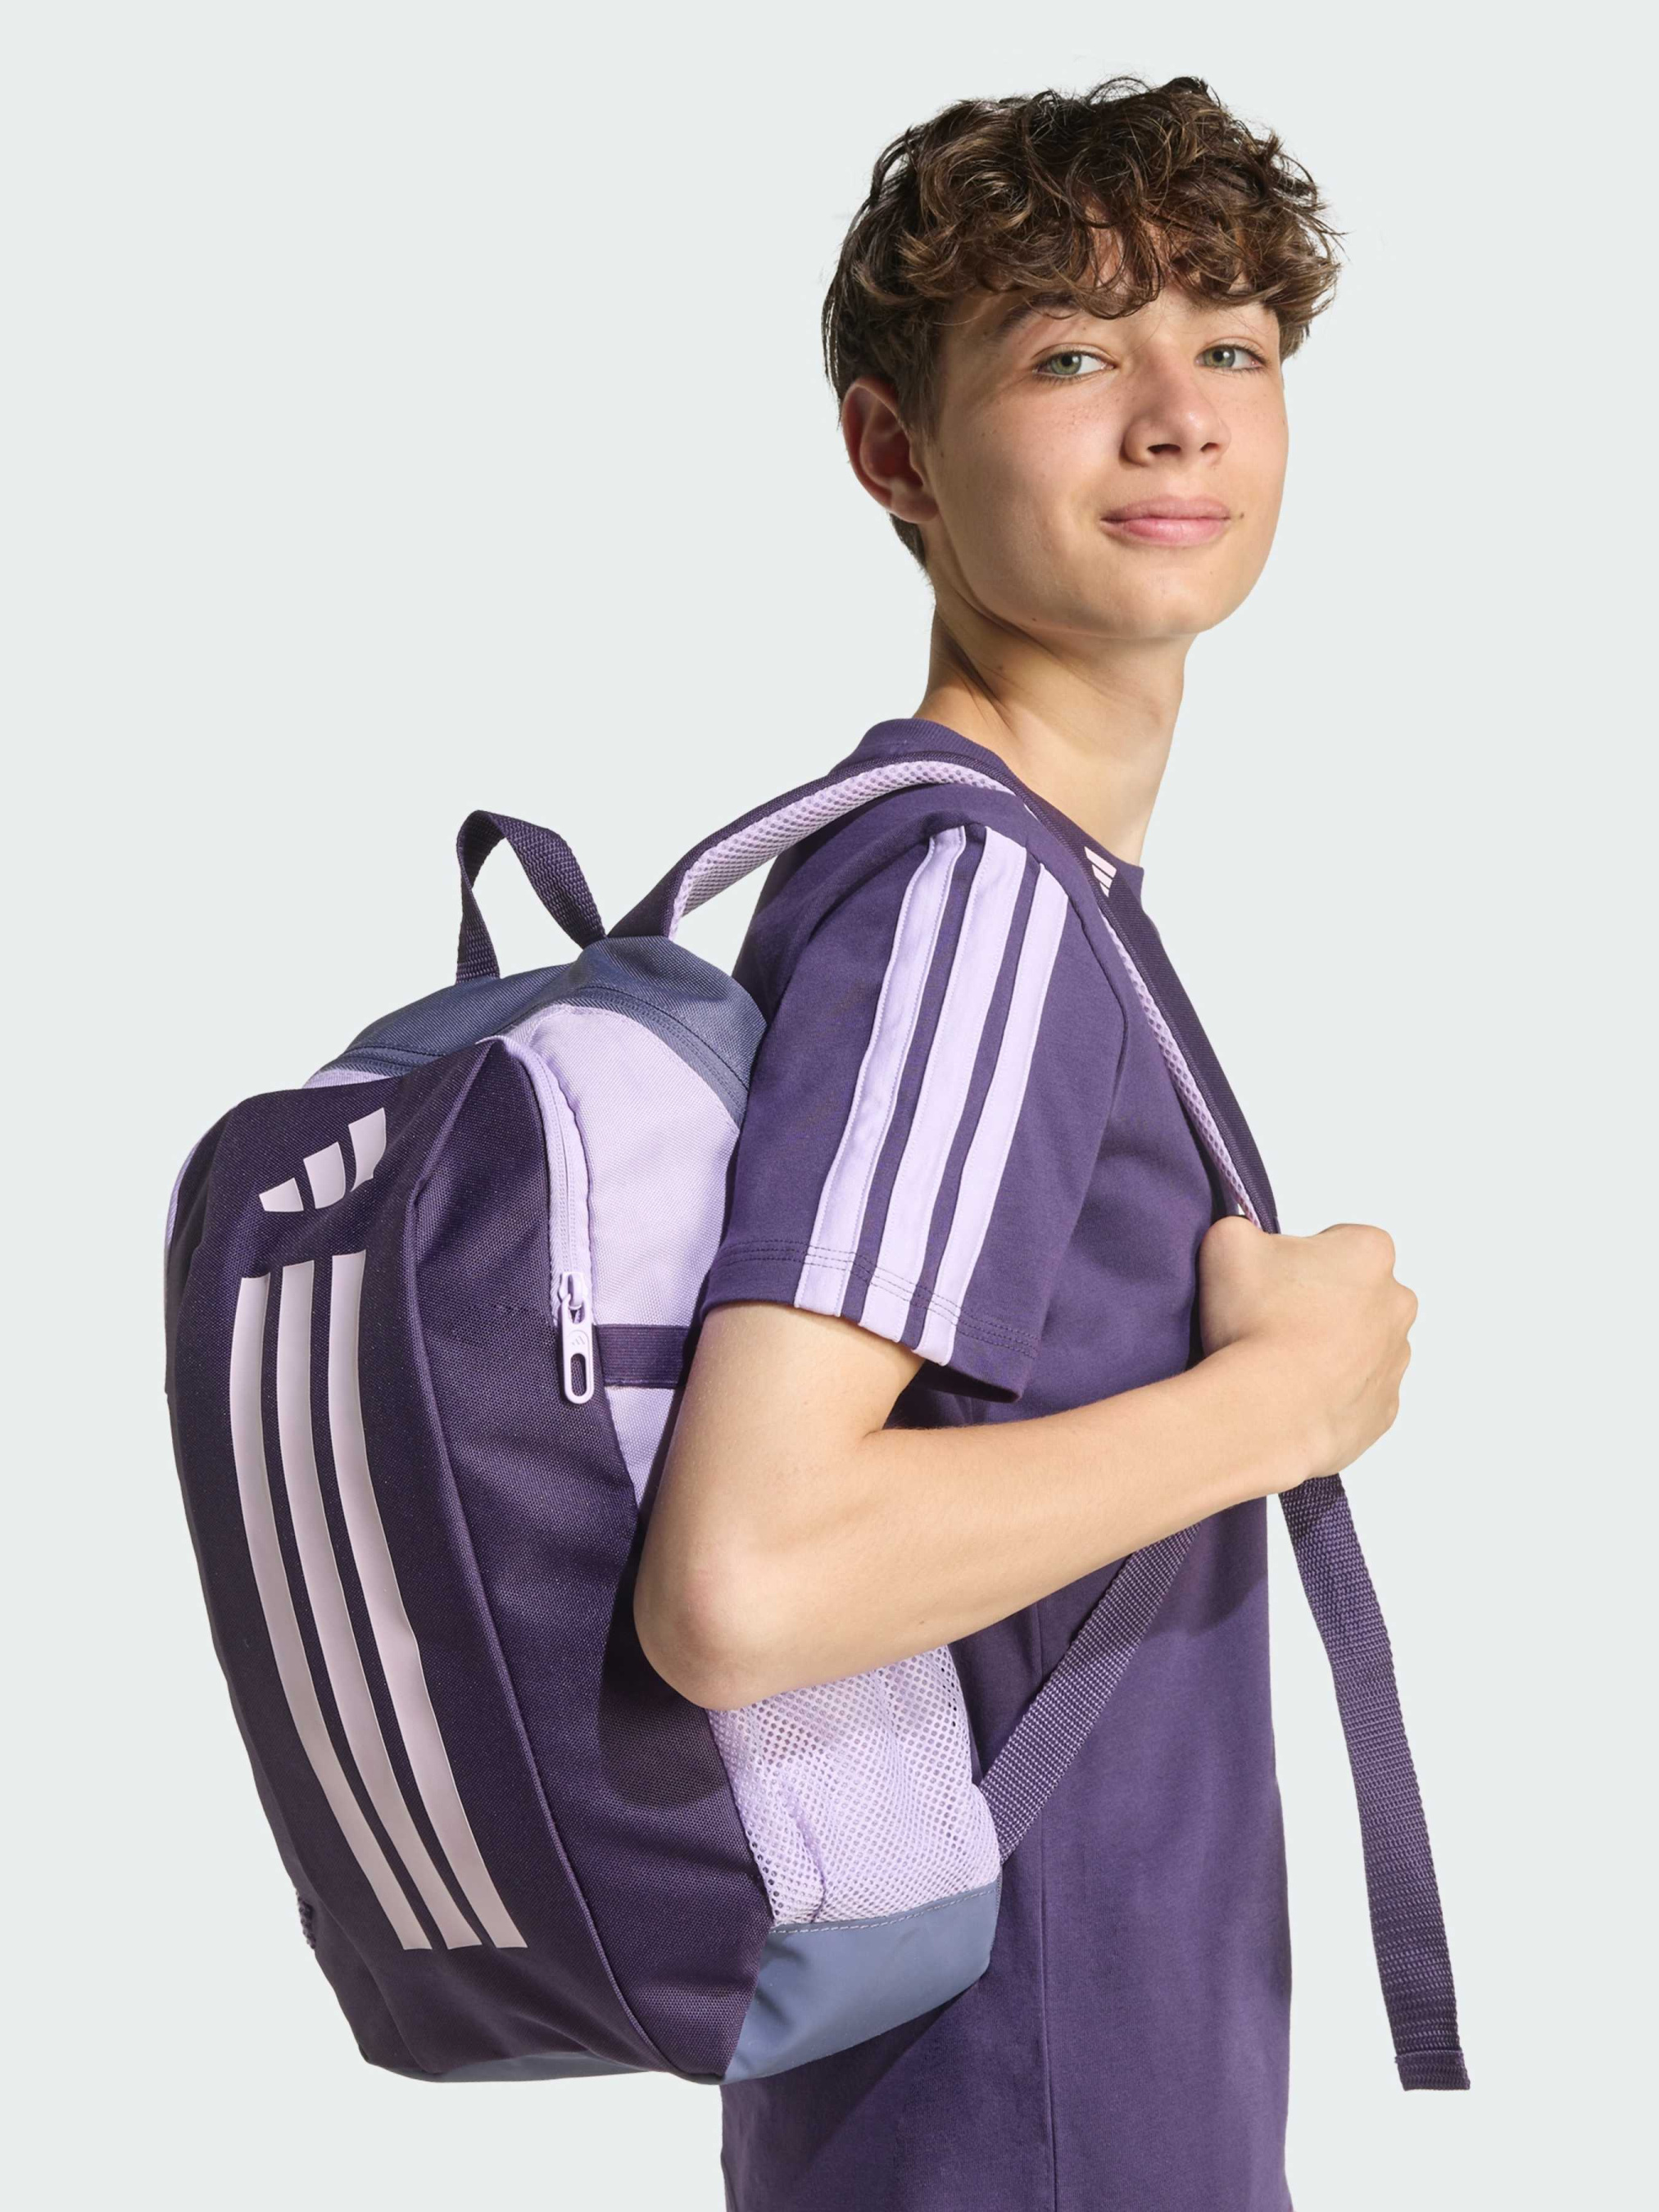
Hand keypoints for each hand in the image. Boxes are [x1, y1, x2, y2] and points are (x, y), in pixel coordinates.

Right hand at [1197, 1217, 1417, 1480]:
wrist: (1266, 1411)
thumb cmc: (1255, 1324)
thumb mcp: (1227, 1241)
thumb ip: (1241, 1227)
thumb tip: (1244, 1240)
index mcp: (1370, 1252)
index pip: (1335, 1241)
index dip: (1296, 1258)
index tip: (1270, 1280)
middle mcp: (1397, 1303)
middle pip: (1353, 1292)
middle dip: (1319, 1301)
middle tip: (1269, 1319)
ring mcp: (1395, 1361)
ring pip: (1358, 1343)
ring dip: (1326, 1347)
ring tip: (1277, 1361)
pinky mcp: (1384, 1409)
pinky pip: (1356, 1392)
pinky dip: (1329, 1391)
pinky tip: (1293, 1393)